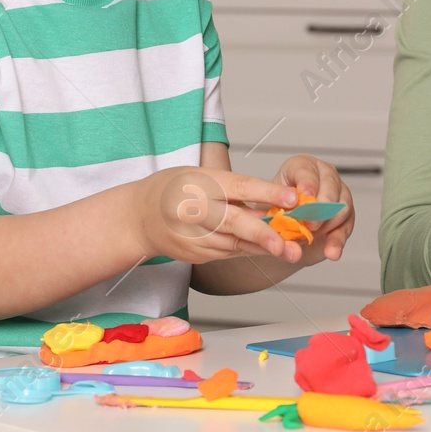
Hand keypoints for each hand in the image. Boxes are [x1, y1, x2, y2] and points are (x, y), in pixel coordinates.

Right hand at [136, 167, 305, 264]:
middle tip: (288, 245)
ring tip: (292, 250)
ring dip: (264, 248)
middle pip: (234, 222)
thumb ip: (235, 189)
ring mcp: (194, 237)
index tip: (293, 199)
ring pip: (235, 244)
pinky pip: (229, 252)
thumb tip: (275, 201)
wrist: (137, 218)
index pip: (239, 187)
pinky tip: (269, 250)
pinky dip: (250, 251)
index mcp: (199, 183)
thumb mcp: (201, 176)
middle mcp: (195, 211)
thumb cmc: (174, 189)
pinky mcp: (196, 255)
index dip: (267, 193)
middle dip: (263, 235)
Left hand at [274, 154, 355, 263]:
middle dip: (321, 206)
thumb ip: (277, 212)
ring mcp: (338, 193)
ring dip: (328, 224)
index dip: (307, 182)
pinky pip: (346, 226)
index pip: (307, 170)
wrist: (284, 231)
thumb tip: (287, 215)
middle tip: (311, 223)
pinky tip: (331, 250)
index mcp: (301, 167)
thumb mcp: (269, 210)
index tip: (305, 195)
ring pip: (341, 206)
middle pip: (330, 186)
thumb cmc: (276, 212)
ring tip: (313, 236)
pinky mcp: (346, 214)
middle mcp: (323, 175)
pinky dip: (338, 240)